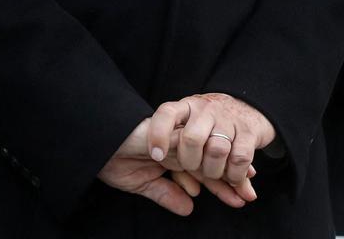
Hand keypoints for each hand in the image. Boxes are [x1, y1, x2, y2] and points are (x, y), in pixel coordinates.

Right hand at [98, 118, 258, 214]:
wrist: (93, 143)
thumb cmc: (113, 160)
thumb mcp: (143, 184)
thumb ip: (167, 193)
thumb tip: (189, 209)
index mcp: (175, 154)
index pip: (203, 170)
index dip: (223, 183)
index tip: (243, 197)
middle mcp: (176, 145)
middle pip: (209, 161)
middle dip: (231, 178)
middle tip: (251, 194)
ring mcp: (170, 139)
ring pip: (202, 155)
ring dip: (220, 174)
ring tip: (238, 191)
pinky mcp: (160, 135)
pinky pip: (182, 150)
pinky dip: (194, 165)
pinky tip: (203, 185)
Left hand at [148, 93, 275, 191]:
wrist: (246, 106)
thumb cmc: (208, 125)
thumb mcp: (188, 126)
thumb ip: (174, 145)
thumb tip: (157, 164)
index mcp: (186, 107)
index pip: (167, 113)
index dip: (159, 134)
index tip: (156, 156)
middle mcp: (206, 109)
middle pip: (192, 138)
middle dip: (190, 162)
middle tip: (194, 167)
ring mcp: (228, 119)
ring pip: (216, 151)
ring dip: (213, 171)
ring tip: (214, 172)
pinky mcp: (249, 132)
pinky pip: (239, 159)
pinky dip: (234, 175)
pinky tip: (233, 176)